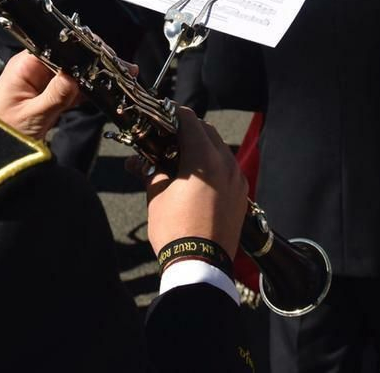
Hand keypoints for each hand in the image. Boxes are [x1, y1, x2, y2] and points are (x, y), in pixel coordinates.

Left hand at [0, 51, 82, 140]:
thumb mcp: (33, 115)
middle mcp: (30, 70)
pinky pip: (64, 90)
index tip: (89, 65)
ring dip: (76, 86)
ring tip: (78, 99)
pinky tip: (79, 103)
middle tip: (88, 85)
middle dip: (77, 71)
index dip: (72, 53)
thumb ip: (57, 94)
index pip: (53, 46)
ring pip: (66, 76)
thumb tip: (77, 75)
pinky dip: (73, 96)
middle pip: (62, 60)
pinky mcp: (43, 97)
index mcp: (23, 66)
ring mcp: (37, 84)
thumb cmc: (2, 134)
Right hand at [145, 107, 247, 257]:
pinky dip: (213, 165)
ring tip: (180, 158)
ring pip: (220, 150)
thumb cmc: (175, 229)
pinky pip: (228, 169)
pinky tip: (196, 178)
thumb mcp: (156, 196)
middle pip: (207, 132)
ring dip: (201, 147)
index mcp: (204, 160)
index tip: (161, 114)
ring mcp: (237, 180)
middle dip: (187, 130)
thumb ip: (149, 171)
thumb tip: (137, 161)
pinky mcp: (242, 195)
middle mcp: (226, 164)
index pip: (190, 121)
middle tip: (167, 137)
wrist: (201, 266)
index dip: (173, 114)